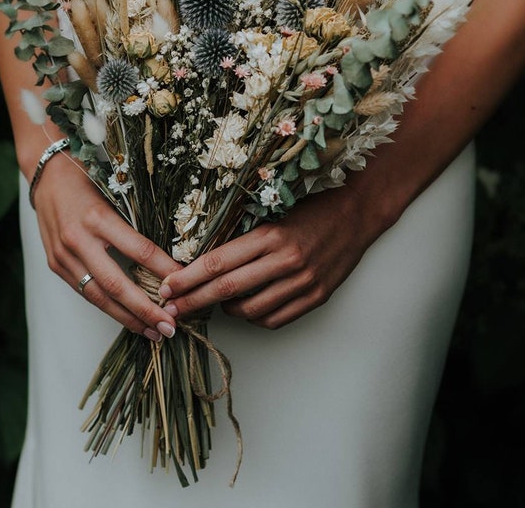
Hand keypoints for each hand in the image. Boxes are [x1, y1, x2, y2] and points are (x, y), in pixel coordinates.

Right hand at [32, 154, 180, 340]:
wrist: (45, 174)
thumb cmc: (86, 179)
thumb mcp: (114, 191)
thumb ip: (135, 221)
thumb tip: (169, 251)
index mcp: (98, 217)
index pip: (138, 249)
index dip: (163, 269)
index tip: (184, 283)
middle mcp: (79, 240)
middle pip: (116, 284)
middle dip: (145, 309)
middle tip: (170, 326)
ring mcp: (64, 256)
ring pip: (98, 297)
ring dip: (128, 318)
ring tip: (153, 331)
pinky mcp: (56, 266)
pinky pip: (85, 292)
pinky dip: (108, 308)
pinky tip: (128, 318)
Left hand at [158, 172, 398, 329]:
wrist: (357, 211)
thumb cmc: (311, 206)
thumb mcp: (273, 213)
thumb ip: (244, 238)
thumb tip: (203, 260)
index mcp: (271, 235)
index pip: (219, 263)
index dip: (188, 279)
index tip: (167, 287)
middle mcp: (286, 260)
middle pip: (228, 290)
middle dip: (193, 301)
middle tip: (171, 309)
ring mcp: (303, 282)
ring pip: (250, 311)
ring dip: (226, 310)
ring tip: (216, 301)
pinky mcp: (317, 296)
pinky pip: (275, 319)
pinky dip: (255, 317)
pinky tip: (248, 307)